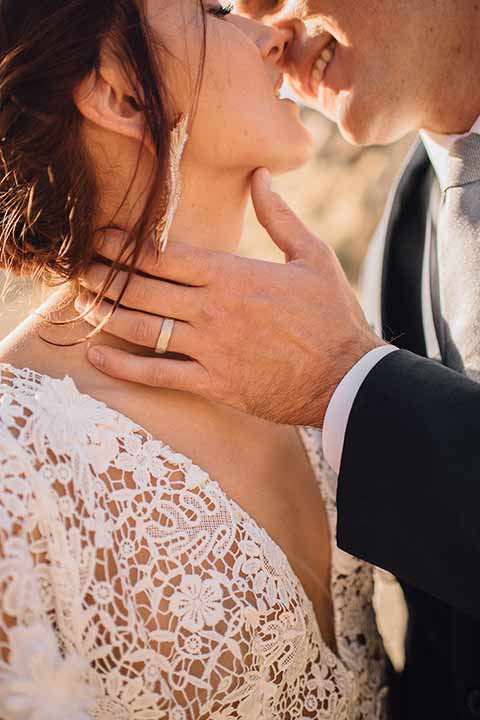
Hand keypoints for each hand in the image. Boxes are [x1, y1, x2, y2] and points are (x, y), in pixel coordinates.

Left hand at [78, 168, 385, 425]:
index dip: (125, 246)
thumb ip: (280, 216)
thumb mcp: (313, 256)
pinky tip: (97, 357)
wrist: (347, 377)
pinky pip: (158, 375)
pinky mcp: (213, 383)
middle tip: (78, 269)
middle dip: (105, 276)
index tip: (99, 239)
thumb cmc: (332, 315)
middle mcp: (213, 309)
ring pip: (144, 328)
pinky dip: (124, 368)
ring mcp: (210, 348)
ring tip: (80, 303)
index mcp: (232, 274)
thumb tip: (261, 175)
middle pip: (143, 288)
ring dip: (106, 313)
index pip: (164, 255)